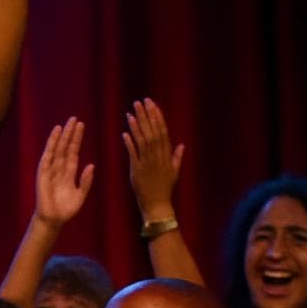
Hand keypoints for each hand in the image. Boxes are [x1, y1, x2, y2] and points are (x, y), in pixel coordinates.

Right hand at [34, 117, 93, 227]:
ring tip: (66, 123)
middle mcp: (59, 168)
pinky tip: (55, 135)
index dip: (77, 140)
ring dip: (61, 136)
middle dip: (70, 134)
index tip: (81, 126)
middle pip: (66, 147)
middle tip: (75, 119)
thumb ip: (85, 181)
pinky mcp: (43, 173)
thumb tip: (91, 165)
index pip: (73, 152)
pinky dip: (51, 145)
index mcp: (69, 173)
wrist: (54, 219)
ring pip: (57, 149)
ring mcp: (51, 169)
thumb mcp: (80, 195)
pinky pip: (48, 156)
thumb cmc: (66, 209)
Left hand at [122, 98, 184, 220]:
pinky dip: (129, 143)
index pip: (163, 132)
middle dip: (147, 116)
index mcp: (167, 156)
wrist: (158, 205)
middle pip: (153, 132)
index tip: (152, 104)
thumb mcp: (174, 172)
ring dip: (137, 126)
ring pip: (143, 141)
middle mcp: (158, 157)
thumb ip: (177, 157)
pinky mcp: (137, 171)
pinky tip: (125, 132)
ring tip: (131, 112)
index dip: (157, 117)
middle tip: (140, 102)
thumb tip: (181, 144)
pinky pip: (133, 155)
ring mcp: (147, 164)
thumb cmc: (165, 189)